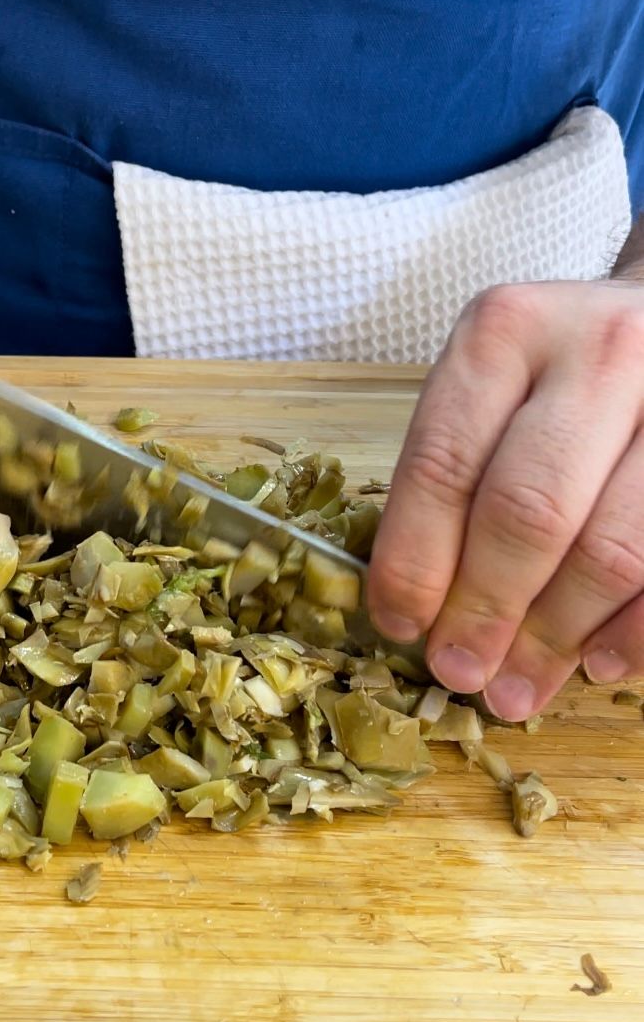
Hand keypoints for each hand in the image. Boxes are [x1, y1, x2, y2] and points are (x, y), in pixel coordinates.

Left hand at [368, 267, 643, 720]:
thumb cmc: (550, 373)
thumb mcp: (484, 391)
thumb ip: (450, 478)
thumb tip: (415, 610)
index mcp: (505, 334)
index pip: (442, 467)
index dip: (415, 563)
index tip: (400, 626)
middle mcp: (599, 354)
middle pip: (528, 512)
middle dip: (486, 611)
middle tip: (459, 672)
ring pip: (612, 549)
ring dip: (558, 636)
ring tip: (518, 687)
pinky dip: (634, 631)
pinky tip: (597, 663)